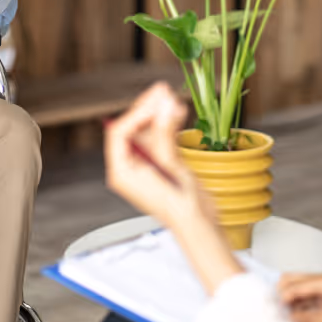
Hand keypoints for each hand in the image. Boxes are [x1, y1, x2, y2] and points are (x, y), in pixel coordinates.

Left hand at [104, 82, 214, 229]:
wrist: (201, 230)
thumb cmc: (183, 206)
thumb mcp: (171, 166)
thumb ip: (165, 134)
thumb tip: (165, 104)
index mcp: (121, 171)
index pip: (119, 133)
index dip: (137, 114)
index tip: (155, 100)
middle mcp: (128, 168)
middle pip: (132, 130)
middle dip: (147, 110)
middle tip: (162, 90)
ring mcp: (143, 168)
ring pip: (147, 134)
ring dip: (160, 115)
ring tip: (173, 98)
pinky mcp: (158, 168)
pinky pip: (159, 142)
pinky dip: (167, 128)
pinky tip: (178, 113)